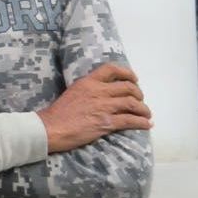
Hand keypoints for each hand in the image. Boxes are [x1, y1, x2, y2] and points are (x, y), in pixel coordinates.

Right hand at [37, 63, 152, 152]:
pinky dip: (141, 122)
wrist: (51, 128)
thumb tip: (102, 93)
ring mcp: (104, 107)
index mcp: (88, 82)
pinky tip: (146, 124)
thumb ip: (88, 90)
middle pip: (127, 88)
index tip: (134, 79)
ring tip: (146, 114)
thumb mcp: (73, 92)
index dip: (127, 73)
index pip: (111, 69)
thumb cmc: (58, 113)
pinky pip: (130, 120)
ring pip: (132, 104)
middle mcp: (98, 91)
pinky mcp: (107, 123)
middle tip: (140, 100)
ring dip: (143, 109)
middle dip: (139, 94)